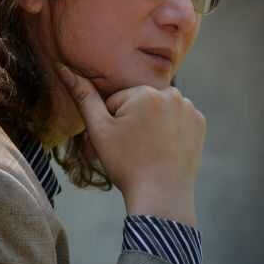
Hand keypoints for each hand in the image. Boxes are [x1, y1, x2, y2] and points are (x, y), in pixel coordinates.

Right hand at [57, 65, 205, 225]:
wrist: (161, 195)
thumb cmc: (126, 163)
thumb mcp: (99, 130)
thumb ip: (83, 97)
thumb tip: (64, 68)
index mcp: (145, 92)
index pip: (117, 102)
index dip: (111, 124)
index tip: (118, 144)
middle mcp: (172, 93)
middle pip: (139, 104)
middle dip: (132, 121)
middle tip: (132, 149)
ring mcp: (189, 109)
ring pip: (159, 111)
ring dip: (151, 124)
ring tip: (148, 149)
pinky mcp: (199, 124)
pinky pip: (177, 120)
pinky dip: (170, 131)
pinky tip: (164, 149)